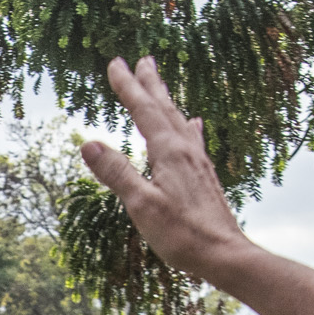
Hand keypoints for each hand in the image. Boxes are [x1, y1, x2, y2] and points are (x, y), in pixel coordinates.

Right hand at [80, 57, 252, 284]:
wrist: (225, 255)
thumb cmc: (183, 235)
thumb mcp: (141, 205)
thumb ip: (116, 173)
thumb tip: (88, 144)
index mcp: (169, 153)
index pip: (144, 111)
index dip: (128, 86)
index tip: (114, 64)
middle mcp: (186, 151)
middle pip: (165, 108)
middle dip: (151, 84)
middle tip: (143, 59)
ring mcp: (198, 163)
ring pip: (179, 121)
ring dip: (167, 100)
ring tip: (161, 85)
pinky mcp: (205, 177)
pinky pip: (193, 140)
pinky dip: (188, 126)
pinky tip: (194, 124)